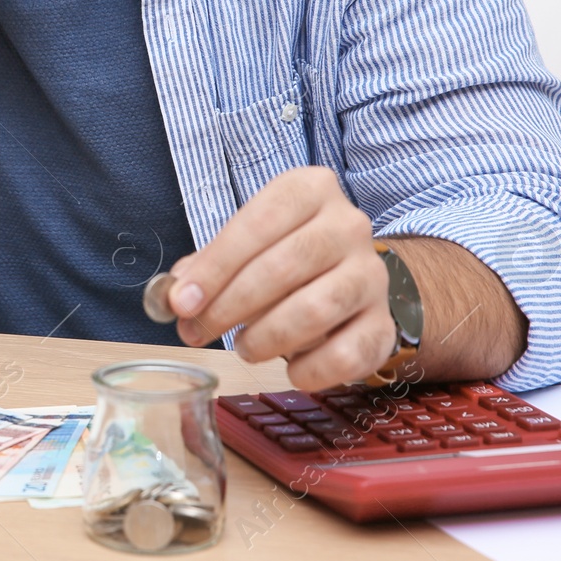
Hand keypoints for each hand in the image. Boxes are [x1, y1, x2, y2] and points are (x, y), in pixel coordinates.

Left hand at [167, 166, 395, 390]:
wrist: (354, 276)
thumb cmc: (286, 254)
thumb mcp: (247, 243)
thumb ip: (210, 265)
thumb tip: (176, 294)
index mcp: (309, 190)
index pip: (258, 222)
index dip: (215, 267)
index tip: (181, 302)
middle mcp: (348, 225)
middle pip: (284, 266)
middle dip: (230, 305)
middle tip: (196, 331)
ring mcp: (371, 274)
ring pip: (315, 309)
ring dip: (266, 337)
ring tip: (244, 347)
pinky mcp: (384, 323)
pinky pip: (346, 353)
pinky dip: (310, 369)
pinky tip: (290, 369)